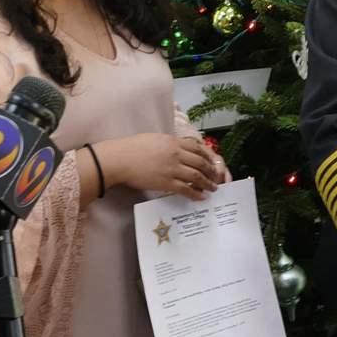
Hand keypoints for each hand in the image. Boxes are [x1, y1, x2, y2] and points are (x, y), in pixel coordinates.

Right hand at [101, 133, 221, 199]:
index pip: (198, 148)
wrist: (120, 159)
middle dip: (212, 171)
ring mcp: (172, 169)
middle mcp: (176, 154)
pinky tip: (201, 197)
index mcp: (174, 142)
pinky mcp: (166, 182)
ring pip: (197, 177)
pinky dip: (196, 194)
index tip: (214, 162)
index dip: (209, 157)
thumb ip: (169, 144)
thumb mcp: (155, 139)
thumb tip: (178, 149)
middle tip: (216, 178)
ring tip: (213, 189)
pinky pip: (186, 189)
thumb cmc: (132, 148)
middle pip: (201, 163)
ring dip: (208, 184)